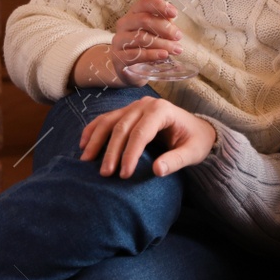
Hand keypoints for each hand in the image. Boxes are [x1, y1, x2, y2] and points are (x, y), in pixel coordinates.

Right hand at [79, 96, 217, 178]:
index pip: (141, 133)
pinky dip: (93, 130)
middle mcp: (145, 104)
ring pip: (109, 121)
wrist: (196, 129)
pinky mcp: (126, 112)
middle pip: (122, 127)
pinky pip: (105, 119)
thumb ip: (176, 161)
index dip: (130, 153)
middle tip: (105, 174)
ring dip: (96, 140)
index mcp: (162, 110)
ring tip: (86, 161)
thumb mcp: (193, 152)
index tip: (124, 174)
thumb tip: (157, 171)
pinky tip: (83, 145)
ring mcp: (134, 106)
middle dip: (111, 151)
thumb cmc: (196, 141)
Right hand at [108, 0, 182, 84]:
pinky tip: (163, 55)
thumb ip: (162, 24)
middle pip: (144, 20)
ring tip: (176, 49)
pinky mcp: (118, 57)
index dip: (160, 6)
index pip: (145, 3)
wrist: (124, 66)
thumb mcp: (153, 32)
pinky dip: (152, 54)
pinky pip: (136, 54)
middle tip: (178, 36)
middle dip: (165, 27)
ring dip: (162, 43)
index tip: (175, 14)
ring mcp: (119, 41)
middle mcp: (124, 24)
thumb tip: (173, 20)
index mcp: (133, 14)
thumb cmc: (142, 45)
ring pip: (141, 38)